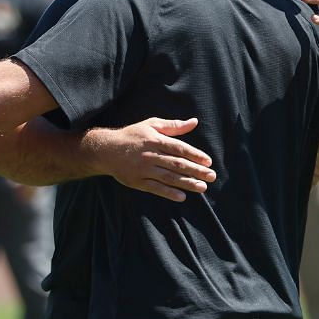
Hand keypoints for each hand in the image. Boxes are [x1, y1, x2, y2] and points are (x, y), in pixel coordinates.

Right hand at [89, 117, 213, 201]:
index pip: (179, 148)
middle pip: (177, 164)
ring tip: (202, 187)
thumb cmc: (132, 135)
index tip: (208, 161)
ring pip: (168, 177)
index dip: (194, 154)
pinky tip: (182, 196)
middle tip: (212, 176)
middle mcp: (150, 155)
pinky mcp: (137, 181)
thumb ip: (173, 125)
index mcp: (155, 140)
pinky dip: (169, 193)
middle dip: (196, 170)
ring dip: (187, 183)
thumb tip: (194, 122)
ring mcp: (144, 169)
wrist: (106, 150)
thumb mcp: (151, 125)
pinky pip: (155, 188)